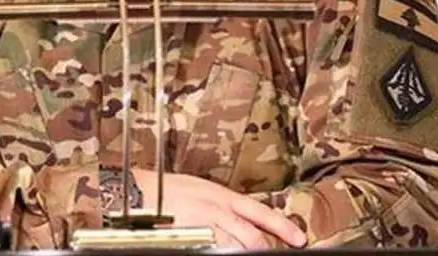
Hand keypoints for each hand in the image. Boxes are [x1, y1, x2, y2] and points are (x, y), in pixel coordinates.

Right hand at [132, 169, 305, 249]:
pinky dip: (222, 252)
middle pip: (253, 236)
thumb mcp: (202, 190)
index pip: (262, 212)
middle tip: (271, 252)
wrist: (138, 191)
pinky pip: (214, 250)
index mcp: (223, 196)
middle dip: (265, 247)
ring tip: (245, 253)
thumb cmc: (166, 189)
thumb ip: (223, 204)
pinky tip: (221, 252)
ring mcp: (205, 226)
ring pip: (237, 246)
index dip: (283, 226)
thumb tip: (242, 217)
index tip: (299, 238)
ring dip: (244, 252)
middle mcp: (218, 210)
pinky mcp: (191, 238)